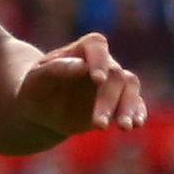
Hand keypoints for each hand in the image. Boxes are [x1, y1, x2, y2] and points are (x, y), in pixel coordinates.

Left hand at [14, 35, 146, 137]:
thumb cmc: (35, 91)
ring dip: (129, 106)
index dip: (99, 60)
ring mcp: (112, 82)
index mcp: (80, 50)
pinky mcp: (118, 101)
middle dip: (108, 100)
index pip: (96, 45)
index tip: (97, 80)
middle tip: (97, 125)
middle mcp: (101, 63)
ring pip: (130, 86)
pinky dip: (138, 112)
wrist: (41, 110)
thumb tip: (82, 66)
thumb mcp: (36, 82)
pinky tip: (136, 125)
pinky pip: (135, 103)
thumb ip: (56, 70)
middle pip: (115, 74)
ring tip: (124, 127)